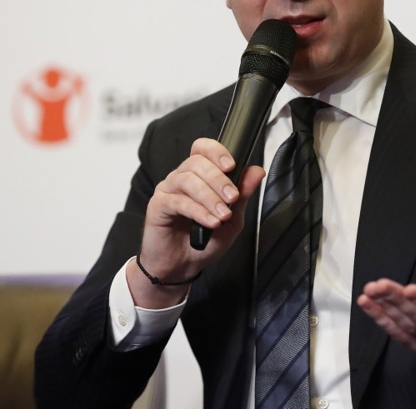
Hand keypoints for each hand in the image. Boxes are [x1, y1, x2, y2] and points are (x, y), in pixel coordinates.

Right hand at [126, 137, 265, 307]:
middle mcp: (182, 178)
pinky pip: (178, 201)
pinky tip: (210, 222)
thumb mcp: (232, 219)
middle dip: (219, 179)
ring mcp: (168, 190)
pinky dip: (198, 211)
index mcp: (199, 175)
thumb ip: (243, 194)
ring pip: (188, 180)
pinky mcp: (158, 206)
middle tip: (232, 198)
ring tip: (223, 215)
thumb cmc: (205, 241)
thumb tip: (256, 171)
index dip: (217, 151)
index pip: (203, 149)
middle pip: (197, 162)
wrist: (183, 266)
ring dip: (210, 197)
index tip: (232, 165)